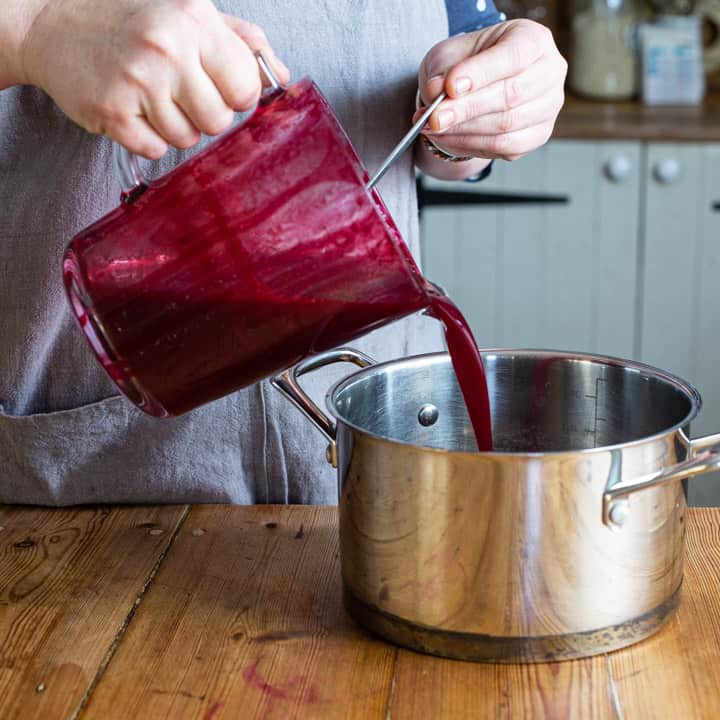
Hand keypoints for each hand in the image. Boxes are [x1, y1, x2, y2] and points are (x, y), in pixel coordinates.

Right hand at [20, 0, 289, 157]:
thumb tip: (280, 78)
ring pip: (188, 140)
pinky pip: (155, 150)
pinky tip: (134, 109)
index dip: (237, 96)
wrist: (51, 23)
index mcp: (193, 21)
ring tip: (153, 97)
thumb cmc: (131, 20)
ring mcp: (137, 83)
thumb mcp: (189, 13)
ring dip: (176, 127)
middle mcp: (166, 49)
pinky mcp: (112, 113)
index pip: (246, 87)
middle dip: (206, 115)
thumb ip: (242, 43)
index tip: (220, 89)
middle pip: (219, 122)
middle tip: (181, 93)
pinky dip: (148, 138)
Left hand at [416, 20, 566, 161]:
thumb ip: (442, 71)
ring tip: (434, 128)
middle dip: (467, 110)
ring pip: (506, 126)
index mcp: (533, 39)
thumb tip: (436, 92)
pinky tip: (449, 138)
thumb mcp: (449, 55)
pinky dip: (471, 145)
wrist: (478, 85)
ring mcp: (548, 107)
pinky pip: (504, 147)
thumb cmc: (469, 63)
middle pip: (510, 96)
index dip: (480, 74)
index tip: (450, 87)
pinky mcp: (538, 135)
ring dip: (464, 131)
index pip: (512, 56)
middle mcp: (549, 72)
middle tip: (434, 119)